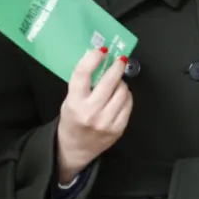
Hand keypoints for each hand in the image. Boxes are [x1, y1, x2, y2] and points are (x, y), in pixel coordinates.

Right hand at [55, 48, 131, 183]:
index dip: (93, 58)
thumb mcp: (69, 100)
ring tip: (116, 82)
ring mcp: (106, 122)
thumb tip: (99, 59)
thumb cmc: (72, 120)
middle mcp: (90, 113)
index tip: (101, 50)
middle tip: (118, 59)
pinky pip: (128, 104)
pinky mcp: (118, 129)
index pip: (83, 74)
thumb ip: (82, 83)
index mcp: (74, 103)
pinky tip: (120, 94)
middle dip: (116, 66)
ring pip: (122, 91)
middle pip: (108, 81)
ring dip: (121, 82)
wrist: (75, 148)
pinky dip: (126, 96)